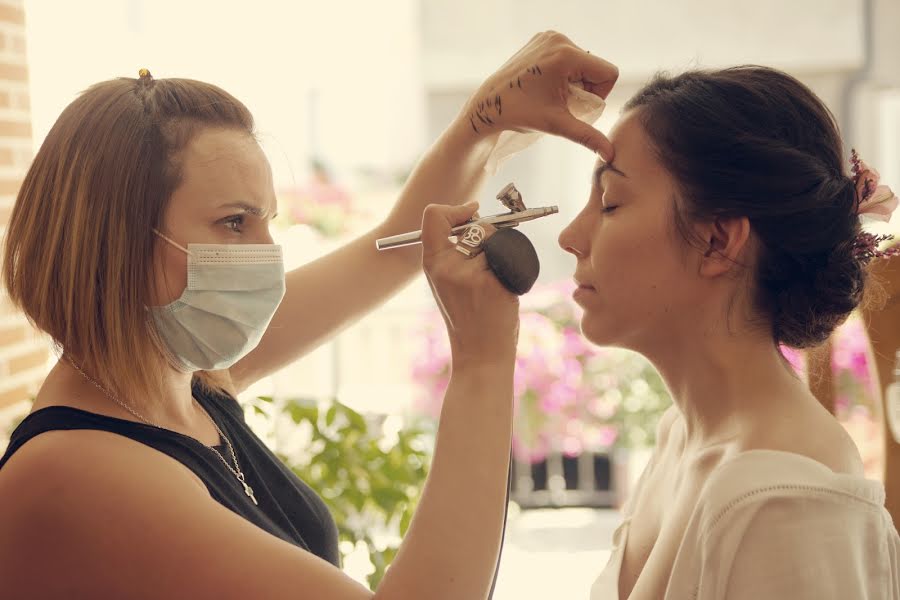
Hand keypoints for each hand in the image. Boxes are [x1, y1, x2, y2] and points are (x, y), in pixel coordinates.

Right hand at [421, 203, 519, 366]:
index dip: (455, 208)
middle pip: (476, 227)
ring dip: (503, 257)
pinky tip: (504, 292)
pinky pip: (510, 259)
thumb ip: (453, 252)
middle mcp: (446, 266)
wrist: (480, 354)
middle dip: (490, 237)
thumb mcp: (448, 282)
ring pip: (496, 242)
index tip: (472, 213)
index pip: (433, 215)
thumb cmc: (469, 316)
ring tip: (495, 285)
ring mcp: (468, 274)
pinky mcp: (491, 282)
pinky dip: (513, 272)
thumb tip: (475, 215)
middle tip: (491, 262)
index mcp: (431, 263)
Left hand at [461, 31, 618, 158]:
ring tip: (551, 94)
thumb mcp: (557, 125)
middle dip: (584, 88)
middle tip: (561, 102)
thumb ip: (588, 136)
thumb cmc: (519, 114)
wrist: (488, 105)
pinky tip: (546, 84)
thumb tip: (610, 154)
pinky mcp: (542, 39)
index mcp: (565, 55)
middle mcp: (559, 40)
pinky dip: (563, 72)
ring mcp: (549, 37)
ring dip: (574, 81)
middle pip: (595, 67)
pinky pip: (567, 55)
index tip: (575, 105)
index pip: (608, 72)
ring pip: (582, 62)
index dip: (598, 94)